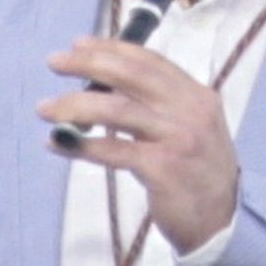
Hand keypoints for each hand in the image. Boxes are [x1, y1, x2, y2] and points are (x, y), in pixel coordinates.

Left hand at [38, 37, 239, 254]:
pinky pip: (113, 150)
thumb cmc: (196, 173)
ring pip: (116, 110)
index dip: (111, 49)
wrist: (221, 221)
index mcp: (196, 96)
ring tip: (44, 108)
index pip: (149, 61)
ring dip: (74, 106)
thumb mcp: (188, 129)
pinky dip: (79, 145)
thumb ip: (157, 105)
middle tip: (55, 63)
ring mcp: (177, 139)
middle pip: (131, 77)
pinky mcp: (162, 168)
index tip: (78, 45)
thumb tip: (101, 86)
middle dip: (88, 64)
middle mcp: (190, 111)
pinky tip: (57, 143)